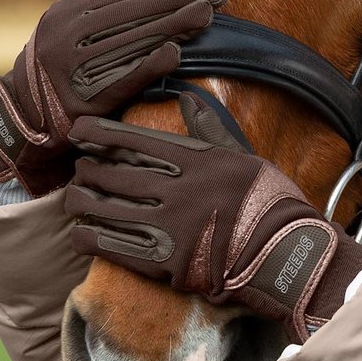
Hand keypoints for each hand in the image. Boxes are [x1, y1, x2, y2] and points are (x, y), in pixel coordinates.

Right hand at [0, 0, 225, 196]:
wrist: (25, 112)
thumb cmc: (64, 58)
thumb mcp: (78, 18)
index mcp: (71, 10)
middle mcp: (68, 34)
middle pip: (134, 13)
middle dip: (180, 0)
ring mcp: (72, 66)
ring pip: (130, 42)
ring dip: (171, 27)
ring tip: (207, 15)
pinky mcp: (81, 100)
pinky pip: (119, 80)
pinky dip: (147, 66)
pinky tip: (174, 54)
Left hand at [63, 93, 361, 341]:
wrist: (288, 257)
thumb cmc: (269, 203)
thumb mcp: (243, 156)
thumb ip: (209, 130)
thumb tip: (188, 98)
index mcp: (197, 159)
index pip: (136, 139)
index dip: (100, 134)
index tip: (77, 131)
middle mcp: (180, 189)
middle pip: (116, 174)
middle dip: (89, 170)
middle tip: (78, 169)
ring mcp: (171, 226)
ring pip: (109, 209)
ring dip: (83, 203)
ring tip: (73, 199)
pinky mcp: (167, 262)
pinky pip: (115, 247)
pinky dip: (91, 238)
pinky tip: (80, 234)